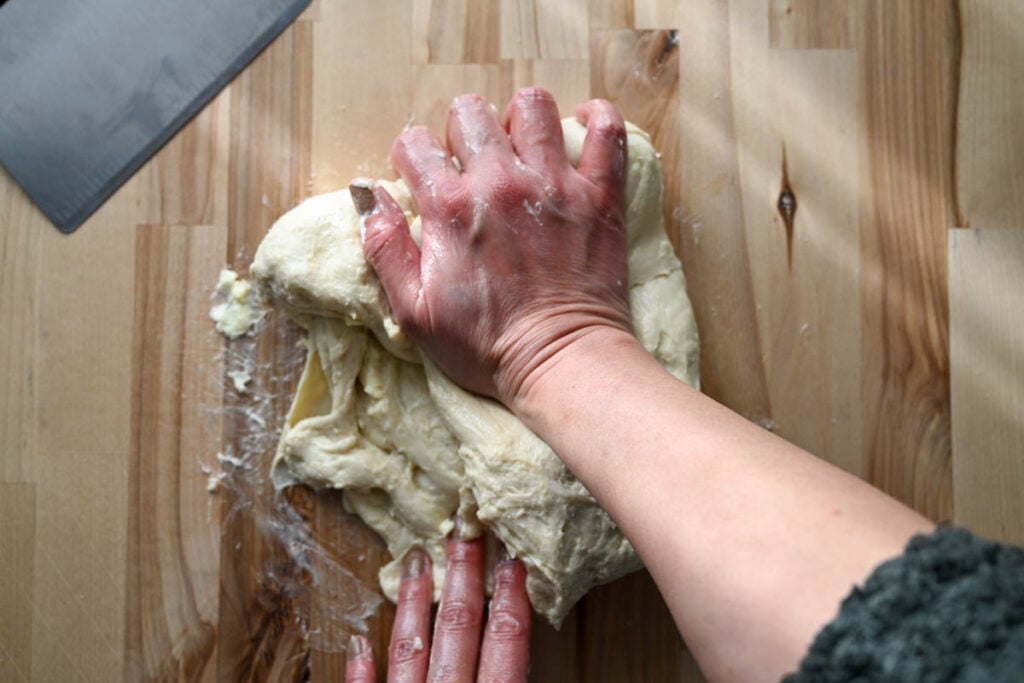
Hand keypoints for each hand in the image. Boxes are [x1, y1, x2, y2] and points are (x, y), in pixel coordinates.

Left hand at [344, 534, 531, 681]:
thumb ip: (515, 679)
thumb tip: (525, 656)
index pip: (504, 642)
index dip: (510, 598)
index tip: (512, 559)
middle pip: (458, 628)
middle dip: (464, 576)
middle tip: (463, 532)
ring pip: (410, 649)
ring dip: (414, 602)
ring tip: (415, 560)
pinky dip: (362, 668)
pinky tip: (358, 641)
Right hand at [351, 88, 630, 405]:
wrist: (561, 363)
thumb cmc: (486, 347)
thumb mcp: (414, 311)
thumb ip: (384, 248)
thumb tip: (367, 194)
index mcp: (450, 206)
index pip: (415, 143)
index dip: (412, 157)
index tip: (422, 178)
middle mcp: (500, 182)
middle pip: (470, 113)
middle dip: (461, 132)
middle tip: (470, 164)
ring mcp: (555, 183)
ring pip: (532, 106)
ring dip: (520, 120)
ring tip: (521, 148)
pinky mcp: (600, 195)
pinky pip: (606, 130)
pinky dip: (596, 118)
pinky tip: (583, 124)